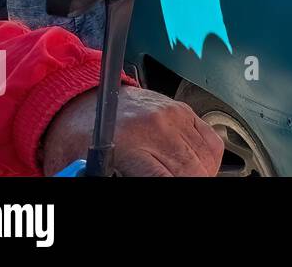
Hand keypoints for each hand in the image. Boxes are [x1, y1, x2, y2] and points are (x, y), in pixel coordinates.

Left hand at [42, 86, 222, 175]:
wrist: (82, 103)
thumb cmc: (80, 138)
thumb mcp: (86, 168)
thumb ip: (102, 178)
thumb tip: (115, 185)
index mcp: (128, 144)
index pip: (165, 178)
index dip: (177, 187)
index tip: (175, 189)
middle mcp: (155, 126)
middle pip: (190, 170)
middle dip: (190, 182)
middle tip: (179, 185)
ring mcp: (173, 115)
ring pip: (205, 158)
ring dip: (200, 172)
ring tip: (184, 177)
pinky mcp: (182, 110)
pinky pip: (211, 141)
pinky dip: (208, 158)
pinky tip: (194, 165)